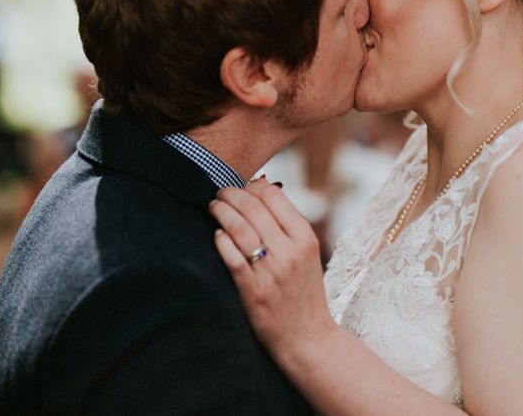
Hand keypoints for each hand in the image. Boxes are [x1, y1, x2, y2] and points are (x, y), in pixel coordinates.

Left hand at [209, 177, 337, 360]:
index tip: (242, 187)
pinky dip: (221, 241)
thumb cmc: (304, 290)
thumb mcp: (307, 252)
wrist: (308, 337)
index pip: (274, 197)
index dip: (254, 187)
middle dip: (232, 194)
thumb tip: (262, 185)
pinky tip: (216, 235)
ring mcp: (270, 273)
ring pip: (240, 229)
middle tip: (221, 192)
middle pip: (254, 209)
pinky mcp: (252, 292)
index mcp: (305, 239)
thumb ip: (287, 222)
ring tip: (214, 206)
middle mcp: (289, 253)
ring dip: (222, 212)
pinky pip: (232, 258)